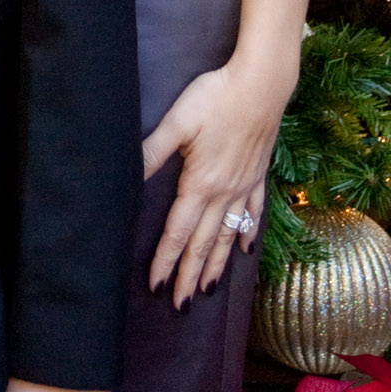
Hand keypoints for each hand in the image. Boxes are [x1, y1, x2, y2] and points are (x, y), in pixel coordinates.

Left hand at [143, 59, 289, 304]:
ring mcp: (244, 188)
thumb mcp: (177, 122)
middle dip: (188, 275)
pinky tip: (244, 252)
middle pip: (202, 244)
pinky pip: (253, 215)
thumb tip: (128, 173)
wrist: (262, 85)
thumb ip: (152, 151)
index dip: (165, 260)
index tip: (156, 286)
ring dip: (215, 265)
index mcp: (200, 184)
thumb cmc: (216, 98)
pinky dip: (247, 236)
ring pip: (227, 237)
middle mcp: (224, 194)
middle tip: (180, 306)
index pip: (177, 232)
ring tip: (206, 290)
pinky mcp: (258, 178)